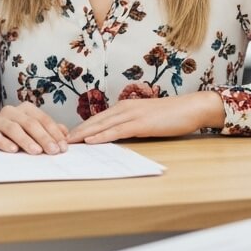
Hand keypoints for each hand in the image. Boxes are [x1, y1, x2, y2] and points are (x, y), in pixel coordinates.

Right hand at [0, 103, 68, 154]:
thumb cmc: (15, 141)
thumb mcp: (34, 137)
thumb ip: (49, 133)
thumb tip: (66, 134)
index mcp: (25, 109)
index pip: (43, 119)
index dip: (54, 133)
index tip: (63, 147)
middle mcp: (10, 111)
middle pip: (30, 123)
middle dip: (43, 137)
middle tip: (53, 151)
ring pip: (13, 127)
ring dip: (26, 140)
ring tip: (36, 152)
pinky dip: (4, 142)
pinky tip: (13, 150)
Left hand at [68, 91, 224, 143]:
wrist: (192, 108)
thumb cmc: (172, 115)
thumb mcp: (147, 120)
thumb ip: (131, 126)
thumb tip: (118, 136)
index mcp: (125, 107)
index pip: (97, 118)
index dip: (81, 128)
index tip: (67, 136)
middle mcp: (124, 108)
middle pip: (94, 121)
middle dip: (76, 132)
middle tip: (58, 140)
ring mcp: (132, 114)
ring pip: (102, 125)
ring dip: (83, 135)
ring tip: (68, 143)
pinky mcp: (141, 123)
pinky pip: (117, 131)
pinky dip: (102, 136)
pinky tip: (91, 141)